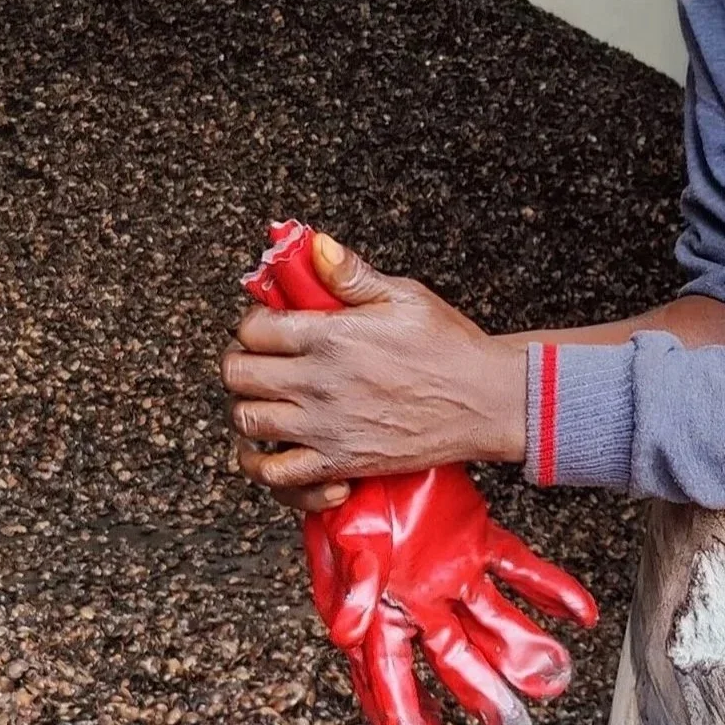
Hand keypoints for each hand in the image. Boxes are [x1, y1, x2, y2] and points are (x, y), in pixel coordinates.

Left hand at [236, 225, 598, 724]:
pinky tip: (282, 452)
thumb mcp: (404, 296)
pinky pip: (278, 477)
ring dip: (251, 410)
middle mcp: (318, 383)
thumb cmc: (450, 346)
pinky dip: (270, 468)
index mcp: (330, 337)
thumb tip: (315, 247)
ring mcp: (325, 427)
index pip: (253, 329)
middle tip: (265, 361)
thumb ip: (351, 275)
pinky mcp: (340, 463)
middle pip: (239, 375)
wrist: (486, 401)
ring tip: (270, 401)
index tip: (271, 326)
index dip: (254, 324)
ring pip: (247, 422)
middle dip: (243, 363)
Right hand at [303, 463, 597, 724]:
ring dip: (524, 649)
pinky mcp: (477, 538)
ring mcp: (452, 573)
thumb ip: (352, 584)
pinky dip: (552, 591)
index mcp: (377, 609)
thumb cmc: (343, 490)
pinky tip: (582, 614)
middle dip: (482, 693)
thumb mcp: (341, 534)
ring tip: (555, 678)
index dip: (401, 710)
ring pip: (494, 621)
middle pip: (454, 657)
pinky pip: (520, 570)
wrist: (371, 435)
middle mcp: (419, 601)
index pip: (389, 671)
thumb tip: (344, 636)